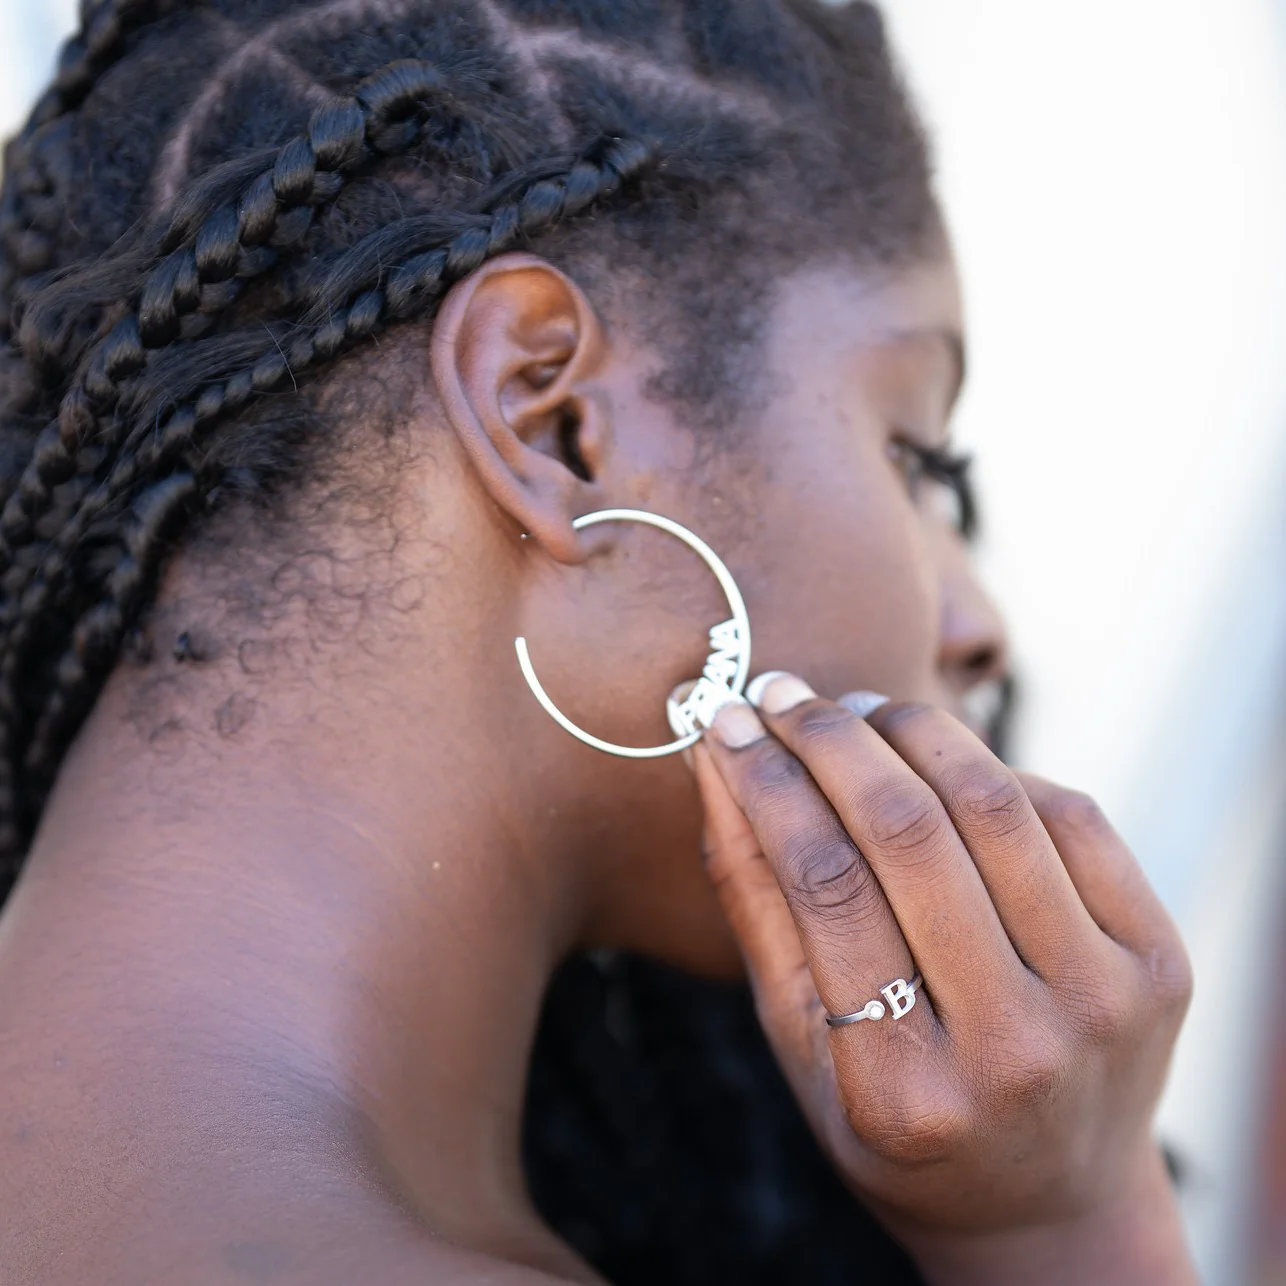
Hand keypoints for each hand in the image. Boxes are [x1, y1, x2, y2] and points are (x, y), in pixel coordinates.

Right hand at [692, 674, 1195, 1284]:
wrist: (1047, 1200)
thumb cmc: (895, 1119)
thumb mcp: (800, 1040)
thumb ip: (754, 900)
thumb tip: (716, 762)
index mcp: (904, 1089)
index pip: (822, 884)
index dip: (766, 783)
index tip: (726, 722)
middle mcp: (1015, 1048)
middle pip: (909, 833)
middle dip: (830, 737)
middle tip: (782, 693)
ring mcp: (1102, 1003)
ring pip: (993, 804)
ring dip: (911, 731)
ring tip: (856, 710)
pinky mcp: (1158, 962)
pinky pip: (1071, 815)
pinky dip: (994, 765)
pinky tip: (942, 761)